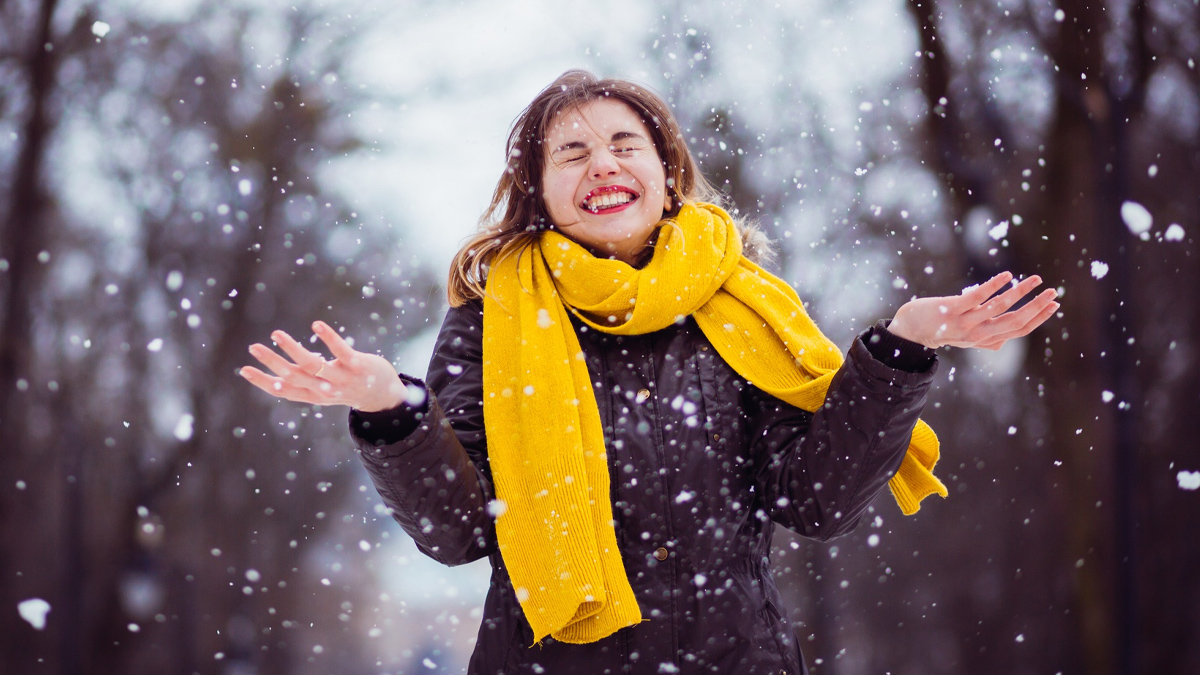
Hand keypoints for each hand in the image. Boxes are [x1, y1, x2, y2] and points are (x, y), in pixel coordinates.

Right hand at [239, 320, 406, 411]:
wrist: (384, 395)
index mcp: (313, 395)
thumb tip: (281, 372)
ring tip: (276, 334)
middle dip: (272, 362)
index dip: (263, 382)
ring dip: (293, 349)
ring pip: (312, 365)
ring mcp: (341, 378)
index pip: (284, 391)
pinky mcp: (357, 366)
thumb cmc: (348, 386)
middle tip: (253, 347)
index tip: (244, 369)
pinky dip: (328, 338)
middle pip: (294, 377)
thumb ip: (305, 380)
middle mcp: (325, 389)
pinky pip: (341, 351)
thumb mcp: (324, 388)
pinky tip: (316, 325)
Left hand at [887, 272, 1059, 350]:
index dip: (1038, 318)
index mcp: (985, 339)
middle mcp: (977, 334)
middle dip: (1036, 306)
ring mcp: (964, 322)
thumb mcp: (968, 339)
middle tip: (1053, 291)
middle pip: (1014, 321)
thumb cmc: (943, 331)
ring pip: (999, 307)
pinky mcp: (951, 309)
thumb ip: (988, 340)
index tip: (1055, 304)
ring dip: (1020, 292)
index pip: (1019, 330)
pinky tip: (1007, 275)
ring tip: (1035, 279)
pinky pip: (976, 297)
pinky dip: (994, 286)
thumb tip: (1006, 341)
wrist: (911, 330)